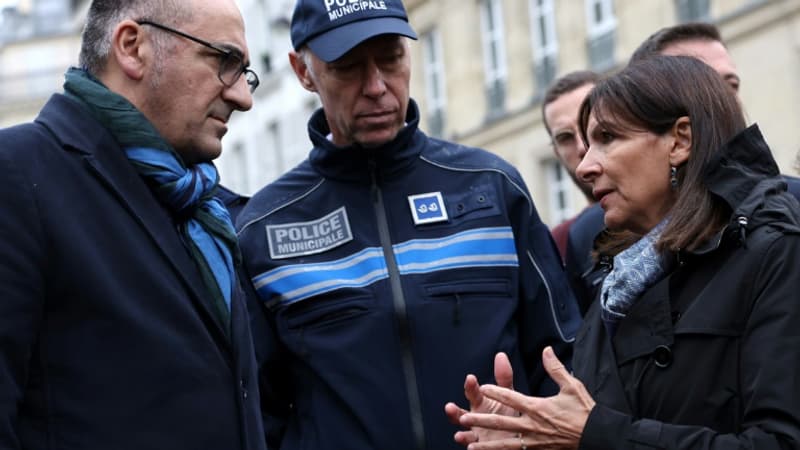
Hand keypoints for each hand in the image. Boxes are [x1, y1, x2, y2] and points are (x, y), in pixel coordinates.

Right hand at [445, 352, 520, 445]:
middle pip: (462, 415)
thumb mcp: (507, 395)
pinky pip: (476, 449)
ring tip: (458, 436)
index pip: (473, 392)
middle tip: (449, 407)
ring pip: (465, 435)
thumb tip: (500, 355)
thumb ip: (503, 378)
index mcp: (480, 403)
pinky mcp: (481, 447)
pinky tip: (472, 448)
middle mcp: (474, 418)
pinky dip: (473, 449)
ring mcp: (476, 434)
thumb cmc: (508, 413)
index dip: (471, 386)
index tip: (471, 378)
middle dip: (455, 412)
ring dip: (461, 436)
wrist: (515, 437)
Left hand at [458, 347, 595, 449]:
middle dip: (481, 421)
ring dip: (487, 445)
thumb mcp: (572, 386)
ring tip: (470, 444)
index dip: (495, 392)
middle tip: (464, 418)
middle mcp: (533, 426)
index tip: (481, 387)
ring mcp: (535, 441)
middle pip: (502, 423)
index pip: (512, 398)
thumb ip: (555, 368)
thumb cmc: (585, 411)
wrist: (598, 436)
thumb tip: (546, 350)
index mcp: (538, 408)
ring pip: (506, 443)